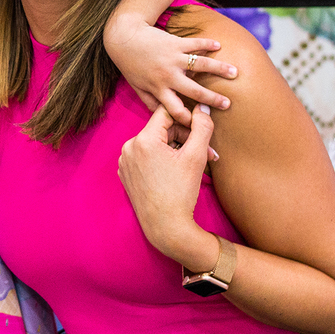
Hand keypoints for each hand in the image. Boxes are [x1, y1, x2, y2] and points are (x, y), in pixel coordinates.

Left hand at [108, 20, 236, 124]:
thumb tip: (161, 117)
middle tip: (228, 104)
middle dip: (212, 99)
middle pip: (195, 91)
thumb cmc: (130, 65)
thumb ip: (150, 101)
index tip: (202, 124)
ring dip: (220, 69)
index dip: (189, 119)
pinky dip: (208, 44)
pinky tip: (219, 46)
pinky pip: (195, 43)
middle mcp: (168, 76)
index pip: (176, 110)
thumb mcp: (137, 86)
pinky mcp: (176, 42)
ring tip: (235, 73)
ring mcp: (173, 58)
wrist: (123, 38)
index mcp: (159, 89)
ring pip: (201, 65)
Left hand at [118, 104, 218, 269]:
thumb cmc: (181, 192)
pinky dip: (163, 160)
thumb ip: (202, 127)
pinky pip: (146, 157)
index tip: (202, 127)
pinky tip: (178, 173)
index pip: (166, 113)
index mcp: (143, 140)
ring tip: (197, 165)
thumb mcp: (196, 156)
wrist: (166, 226)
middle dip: (186, 139)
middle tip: (209, 154)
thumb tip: (203, 107)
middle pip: (161, 130)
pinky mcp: (126, 173)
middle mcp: (129, 147)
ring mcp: (125, 161)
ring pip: (156, 144)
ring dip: (177, 150)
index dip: (187, 118)